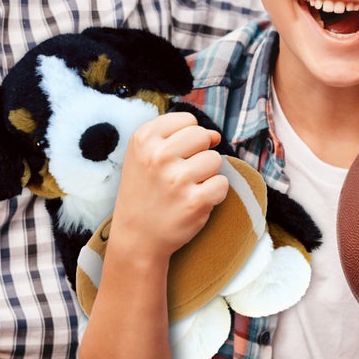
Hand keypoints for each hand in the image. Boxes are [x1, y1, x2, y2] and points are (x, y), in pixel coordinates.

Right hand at [107, 112, 228, 264]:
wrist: (136, 239)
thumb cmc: (145, 192)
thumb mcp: (145, 155)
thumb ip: (178, 136)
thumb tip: (215, 135)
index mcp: (144, 139)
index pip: (188, 120)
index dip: (186, 138)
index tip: (171, 157)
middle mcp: (159, 156)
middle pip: (203, 136)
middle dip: (199, 153)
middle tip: (179, 175)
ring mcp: (177, 179)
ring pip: (215, 159)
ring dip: (206, 175)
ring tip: (185, 189)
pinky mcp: (194, 202)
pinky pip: (222, 184)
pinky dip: (214, 194)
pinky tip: (194, 202)